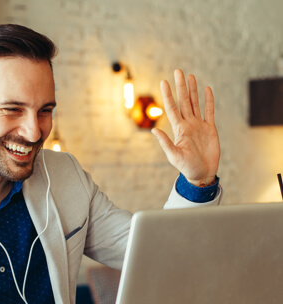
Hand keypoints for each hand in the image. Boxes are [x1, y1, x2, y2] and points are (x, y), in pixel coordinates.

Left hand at [152, 69, 219, 185]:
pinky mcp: (210, 128)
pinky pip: (209, 111)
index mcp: (179, 129)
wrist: (202, 173)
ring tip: (190, 76)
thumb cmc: (187, 167)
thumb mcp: (174, 156)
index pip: (172, 108)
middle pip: (184, 101)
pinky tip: (207, 89)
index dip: (168, 95)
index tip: (163, 82)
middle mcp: (188, 124)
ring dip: (193, 90)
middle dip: (181, 86)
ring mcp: (199, 125)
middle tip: (178, 71)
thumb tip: (153, 130)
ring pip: (195, 103)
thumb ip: (165, 142)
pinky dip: (208, 100)